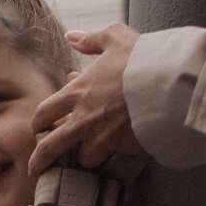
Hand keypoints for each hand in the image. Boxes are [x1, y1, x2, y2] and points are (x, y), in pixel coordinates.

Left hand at [30, 24, 144, 175]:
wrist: (169, 81)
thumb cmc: (141, 57)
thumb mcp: (114, 37)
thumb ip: (90, 39)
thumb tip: (71, 35)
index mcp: (76, 93)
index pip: (43, 114)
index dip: (37, 123)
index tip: (38, 128)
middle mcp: (83, 119)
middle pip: (49, 149)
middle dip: (39, 161)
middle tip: (36, 169)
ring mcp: (102, 137)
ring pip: (84, 159)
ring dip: (86, 156)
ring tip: (91, 153)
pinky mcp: (123, 148)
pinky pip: (113, 157)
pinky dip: (114, 154)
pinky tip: (120, 148)